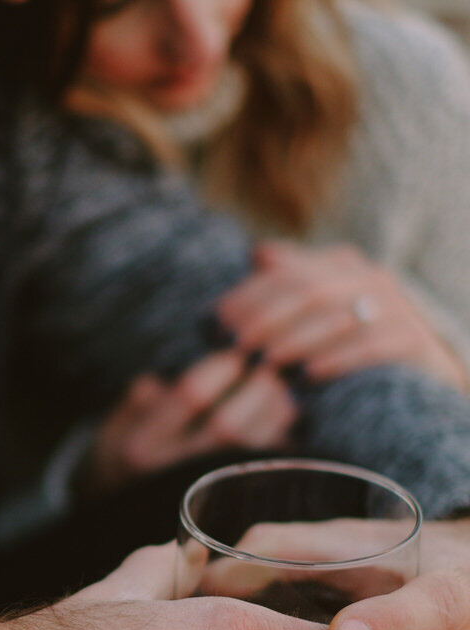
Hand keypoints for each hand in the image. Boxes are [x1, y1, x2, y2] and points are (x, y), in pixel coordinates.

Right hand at [82, 351, 297, 495]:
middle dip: (257, 391)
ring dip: (276, 414)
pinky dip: (278, 440)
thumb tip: (183, 376)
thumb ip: (145, 394)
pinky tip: (277, 424)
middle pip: (229, 426)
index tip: (232, 357)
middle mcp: (172, 471)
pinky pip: (262, 468)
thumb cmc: (120, 458)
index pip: (190, 396)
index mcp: (141, 444)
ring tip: (277, 393)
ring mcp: (202, 491)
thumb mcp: (117, 423)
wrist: (117, 516)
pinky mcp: (227, 502)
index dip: (220, 370)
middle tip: (266, 371)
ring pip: (252, 448)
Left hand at [215, 242, 467, 390]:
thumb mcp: (314, 308)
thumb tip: (258, 253)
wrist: (411, 369)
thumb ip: (287, 282)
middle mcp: (371, 278)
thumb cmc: (344, 338)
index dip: (248, 297)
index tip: (217, 324)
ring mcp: (396, 306)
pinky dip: (334, 360)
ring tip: (263, 364)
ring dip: (294, 341)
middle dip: (265, 320)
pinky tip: (306, 376)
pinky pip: (370, 346)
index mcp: (341, 263)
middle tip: (235, 348)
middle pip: (308, 292)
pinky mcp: (412, 339)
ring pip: (336, 317)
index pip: (286, 273)